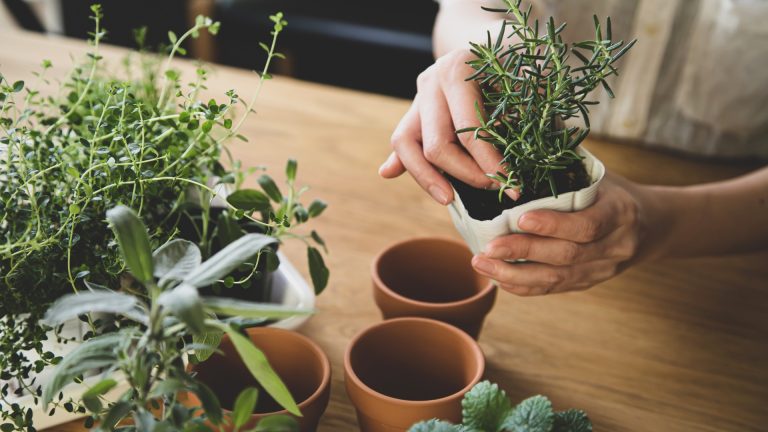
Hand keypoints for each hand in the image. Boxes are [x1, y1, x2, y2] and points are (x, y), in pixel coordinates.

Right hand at [379, 49, 517, 203]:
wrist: (487, 36)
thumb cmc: (513, 58)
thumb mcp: (526, 73)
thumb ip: (527, 106)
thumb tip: (529, 149)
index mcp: (456, 71)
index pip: (468, 132)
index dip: (490, 164)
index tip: (511, 185)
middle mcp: (430, 82)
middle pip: (436, 145)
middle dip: (465, 175)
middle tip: (493, 188)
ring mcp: (418, 96)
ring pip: (405, 144)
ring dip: (426, 177)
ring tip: (448, 200)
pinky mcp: (414, 110)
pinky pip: (402, 140)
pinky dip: (399, 160)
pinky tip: (389, 174)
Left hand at [471, 174, 649, 295]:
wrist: (651, 226)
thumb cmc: (611, 191)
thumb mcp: (598, 172)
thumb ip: (564, 162)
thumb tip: (517, 132)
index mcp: (620, 212)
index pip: (588, 224)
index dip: (553, 225)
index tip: (520, 219)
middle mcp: (616, 246)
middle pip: (567, 255)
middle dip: (523, 251)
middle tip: (487, 248)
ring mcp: (603, 269)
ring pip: (557, 279)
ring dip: (515, 275)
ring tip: (482, 264)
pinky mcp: (589, 283)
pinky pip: (554, 289)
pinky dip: (524, 286)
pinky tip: (498, 277)